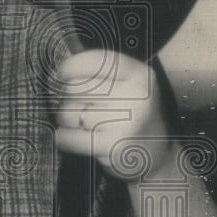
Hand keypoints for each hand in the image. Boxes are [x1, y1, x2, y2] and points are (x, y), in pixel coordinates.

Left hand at [54, 49, 176, 180]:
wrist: (155, 155)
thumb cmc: (131, 115)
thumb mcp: (128, 85)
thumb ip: (100, 73)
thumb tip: (61, 70)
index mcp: (139, 75)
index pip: (96, 61)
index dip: (72, 66)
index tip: (63, 73)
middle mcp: (135, 96)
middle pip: (75, 87)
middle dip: (70, 98)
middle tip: (82, 108)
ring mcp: (125, 122)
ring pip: (68, 113)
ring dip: (67, 121)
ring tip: (84, 125)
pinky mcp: (112, 146)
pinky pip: (68, 137)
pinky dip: (65, 138)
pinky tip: (75, 139)